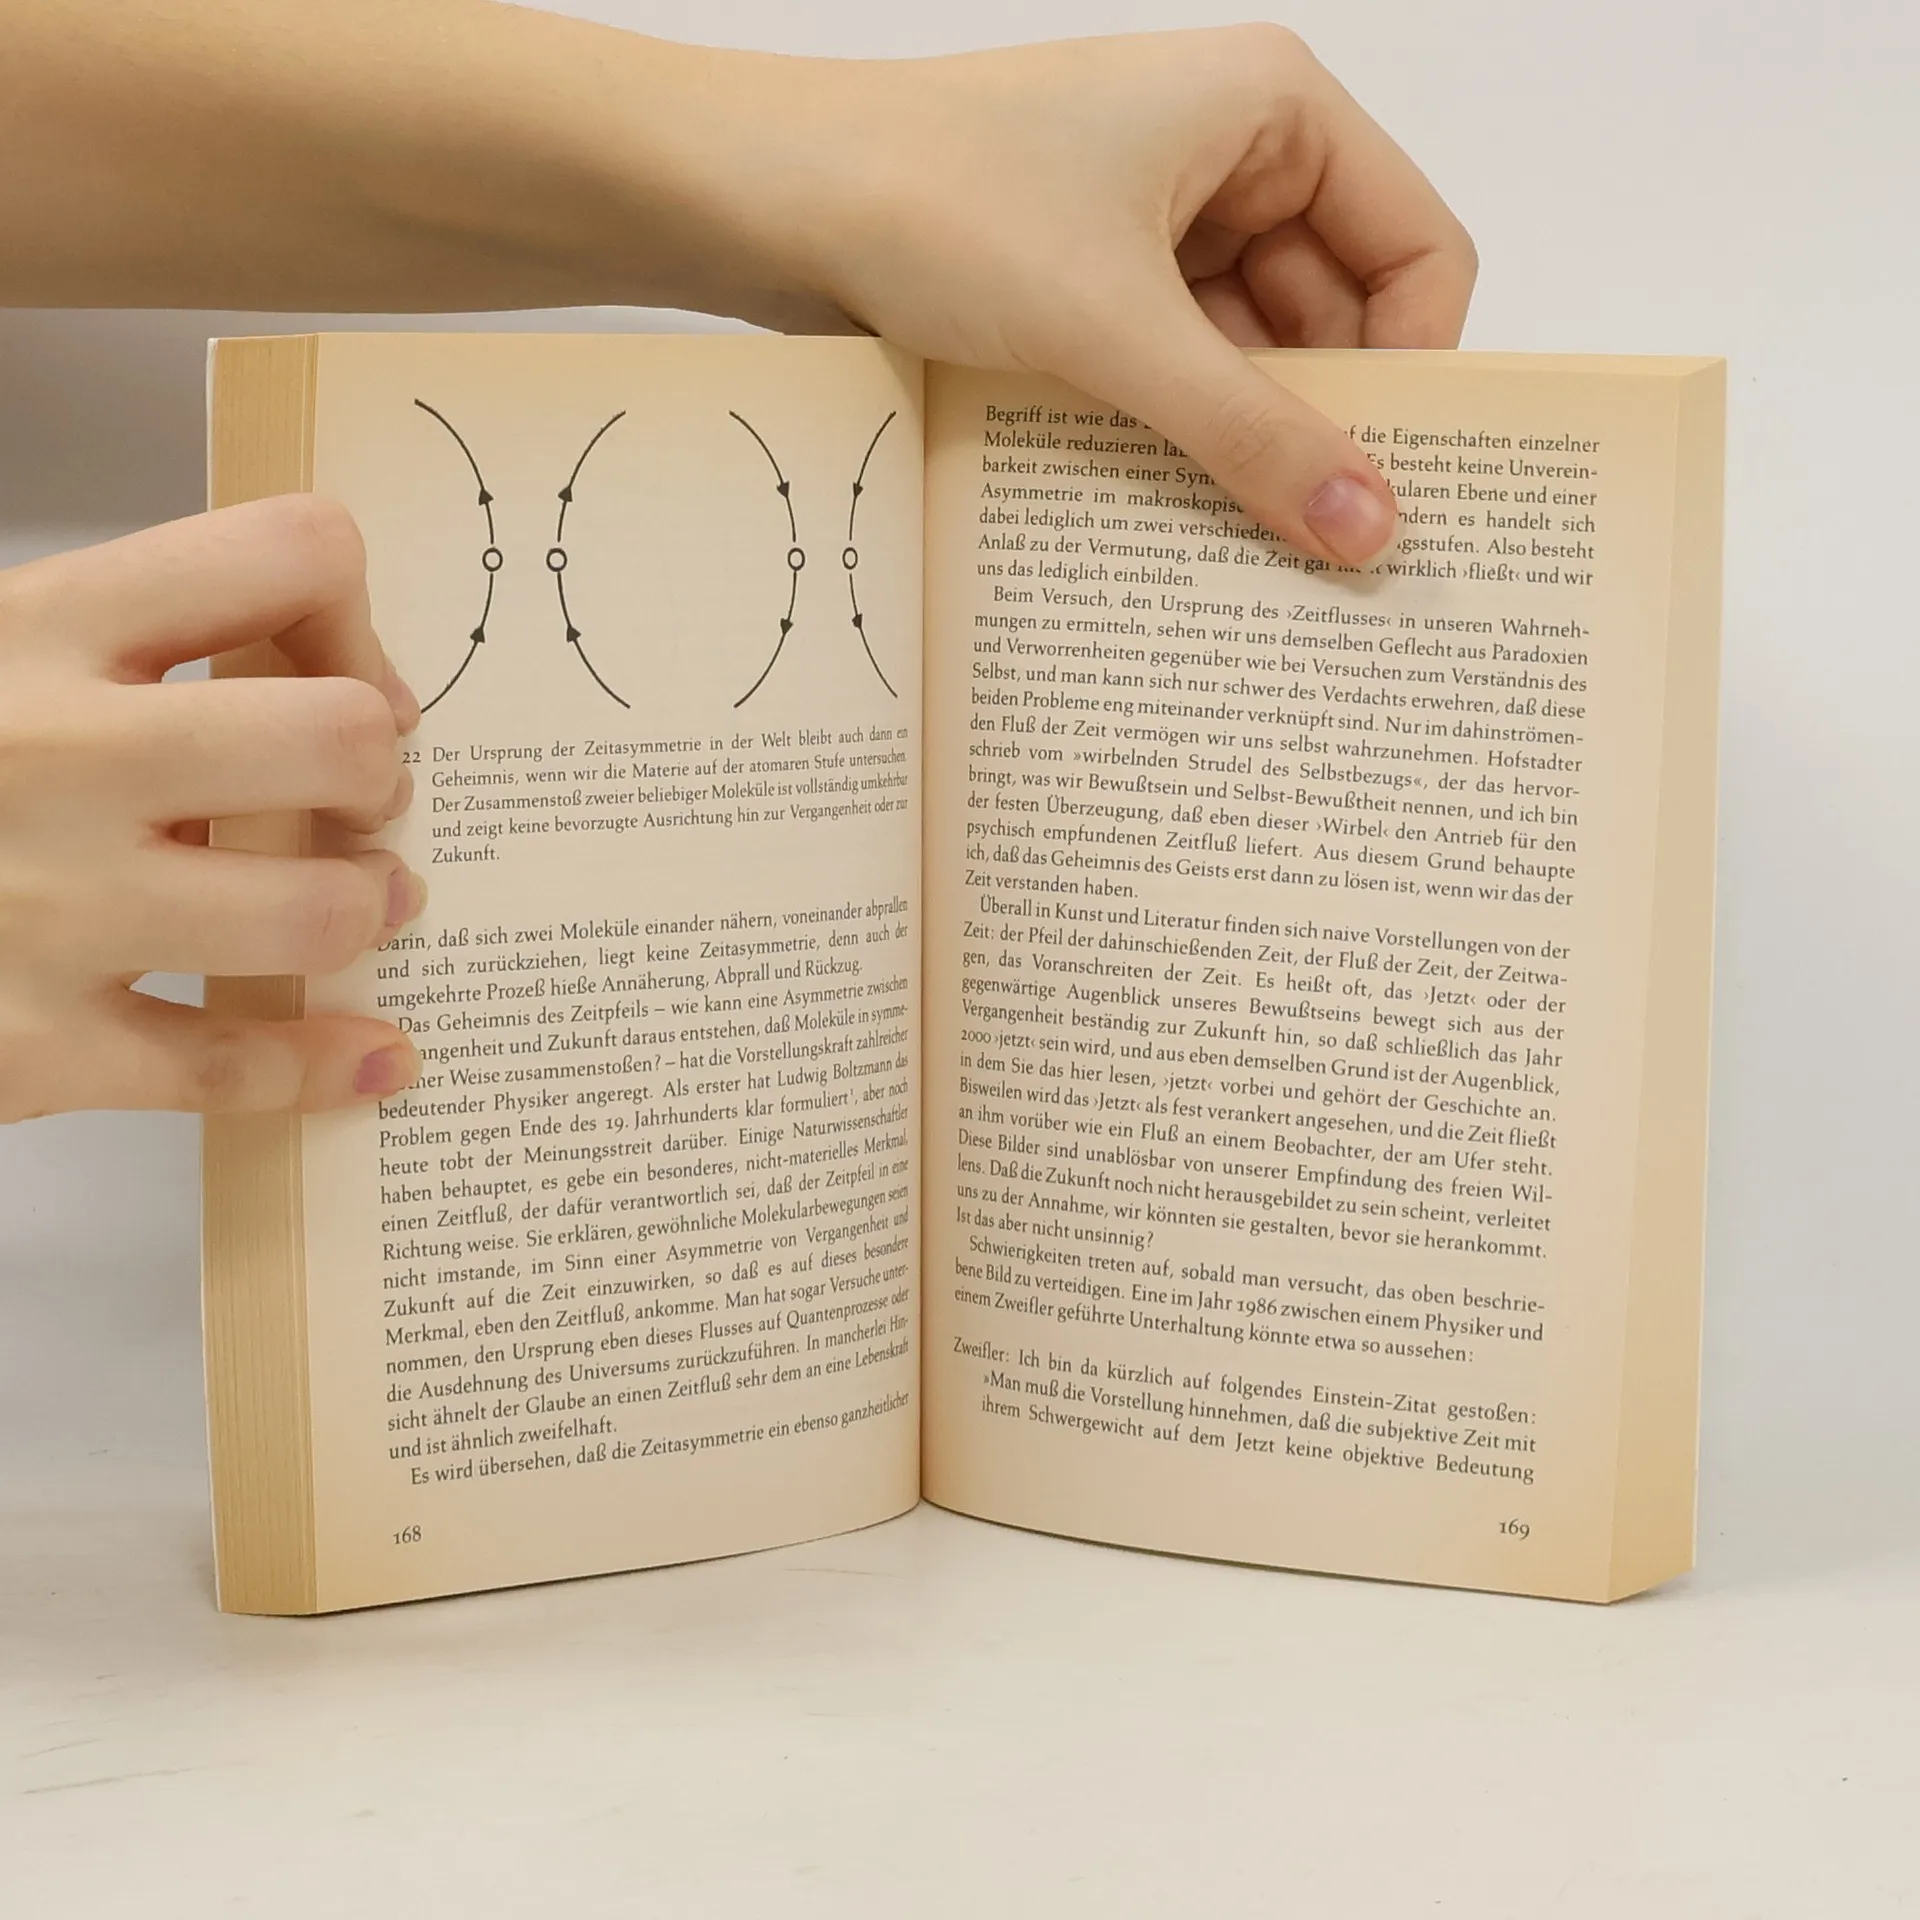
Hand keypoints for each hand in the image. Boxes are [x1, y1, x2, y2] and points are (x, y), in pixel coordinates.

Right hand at [0, 498, 425, 1121]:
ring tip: (363, 903)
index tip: (344, 678)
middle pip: (337, 739)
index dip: (352, 617)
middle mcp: (54, 757)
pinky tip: (374, 1052)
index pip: (286, 555)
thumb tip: (346, 685)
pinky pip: (231, 1066)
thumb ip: (135, 642)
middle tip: (354, 802)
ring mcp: (49, 909)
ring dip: (365, 909)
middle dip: (377, 774)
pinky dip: (323, 1064)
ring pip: (312, 913)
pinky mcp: (34, 1046)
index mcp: (41, 629)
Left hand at [769, 26, 1476, 563]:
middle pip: (1337, 313)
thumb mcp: (1119, 330)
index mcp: (1275, 110)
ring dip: (1240, 434)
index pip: (1419, 250)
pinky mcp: (1095, 274)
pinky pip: (1177, 363)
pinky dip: (1176, 426)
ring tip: (1228, 531)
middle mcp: (1231, 153)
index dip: (1412, 368)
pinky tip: (1162, 494)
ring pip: (1252, 350)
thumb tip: (1371, 531)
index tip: (1385, 484)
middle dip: (1319, 419)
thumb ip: (1253, 434)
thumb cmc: (937, 203)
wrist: (767, 198)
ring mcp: (1159, 216)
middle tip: (1310, 541)